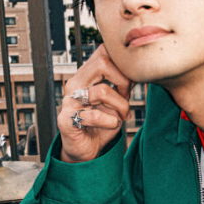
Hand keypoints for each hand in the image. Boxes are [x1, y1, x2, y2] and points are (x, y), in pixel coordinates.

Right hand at [58, 44, 133, 162]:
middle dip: (123, 80)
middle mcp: (75, 85)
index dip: (122, 63)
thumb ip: (123, 86)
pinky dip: (111, 122)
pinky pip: (95, 116)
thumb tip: (136, 72)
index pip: (103, 52)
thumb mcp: (116, 102)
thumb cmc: (101, 125)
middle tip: (126, 96)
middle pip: (102, 62)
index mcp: (86, 76)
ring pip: (102, 91)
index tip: (130, 82)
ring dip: (120, 106)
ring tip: (122, 116)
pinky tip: (112, 125)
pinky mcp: (66, 120)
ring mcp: (69, 102)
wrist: (86, 151)